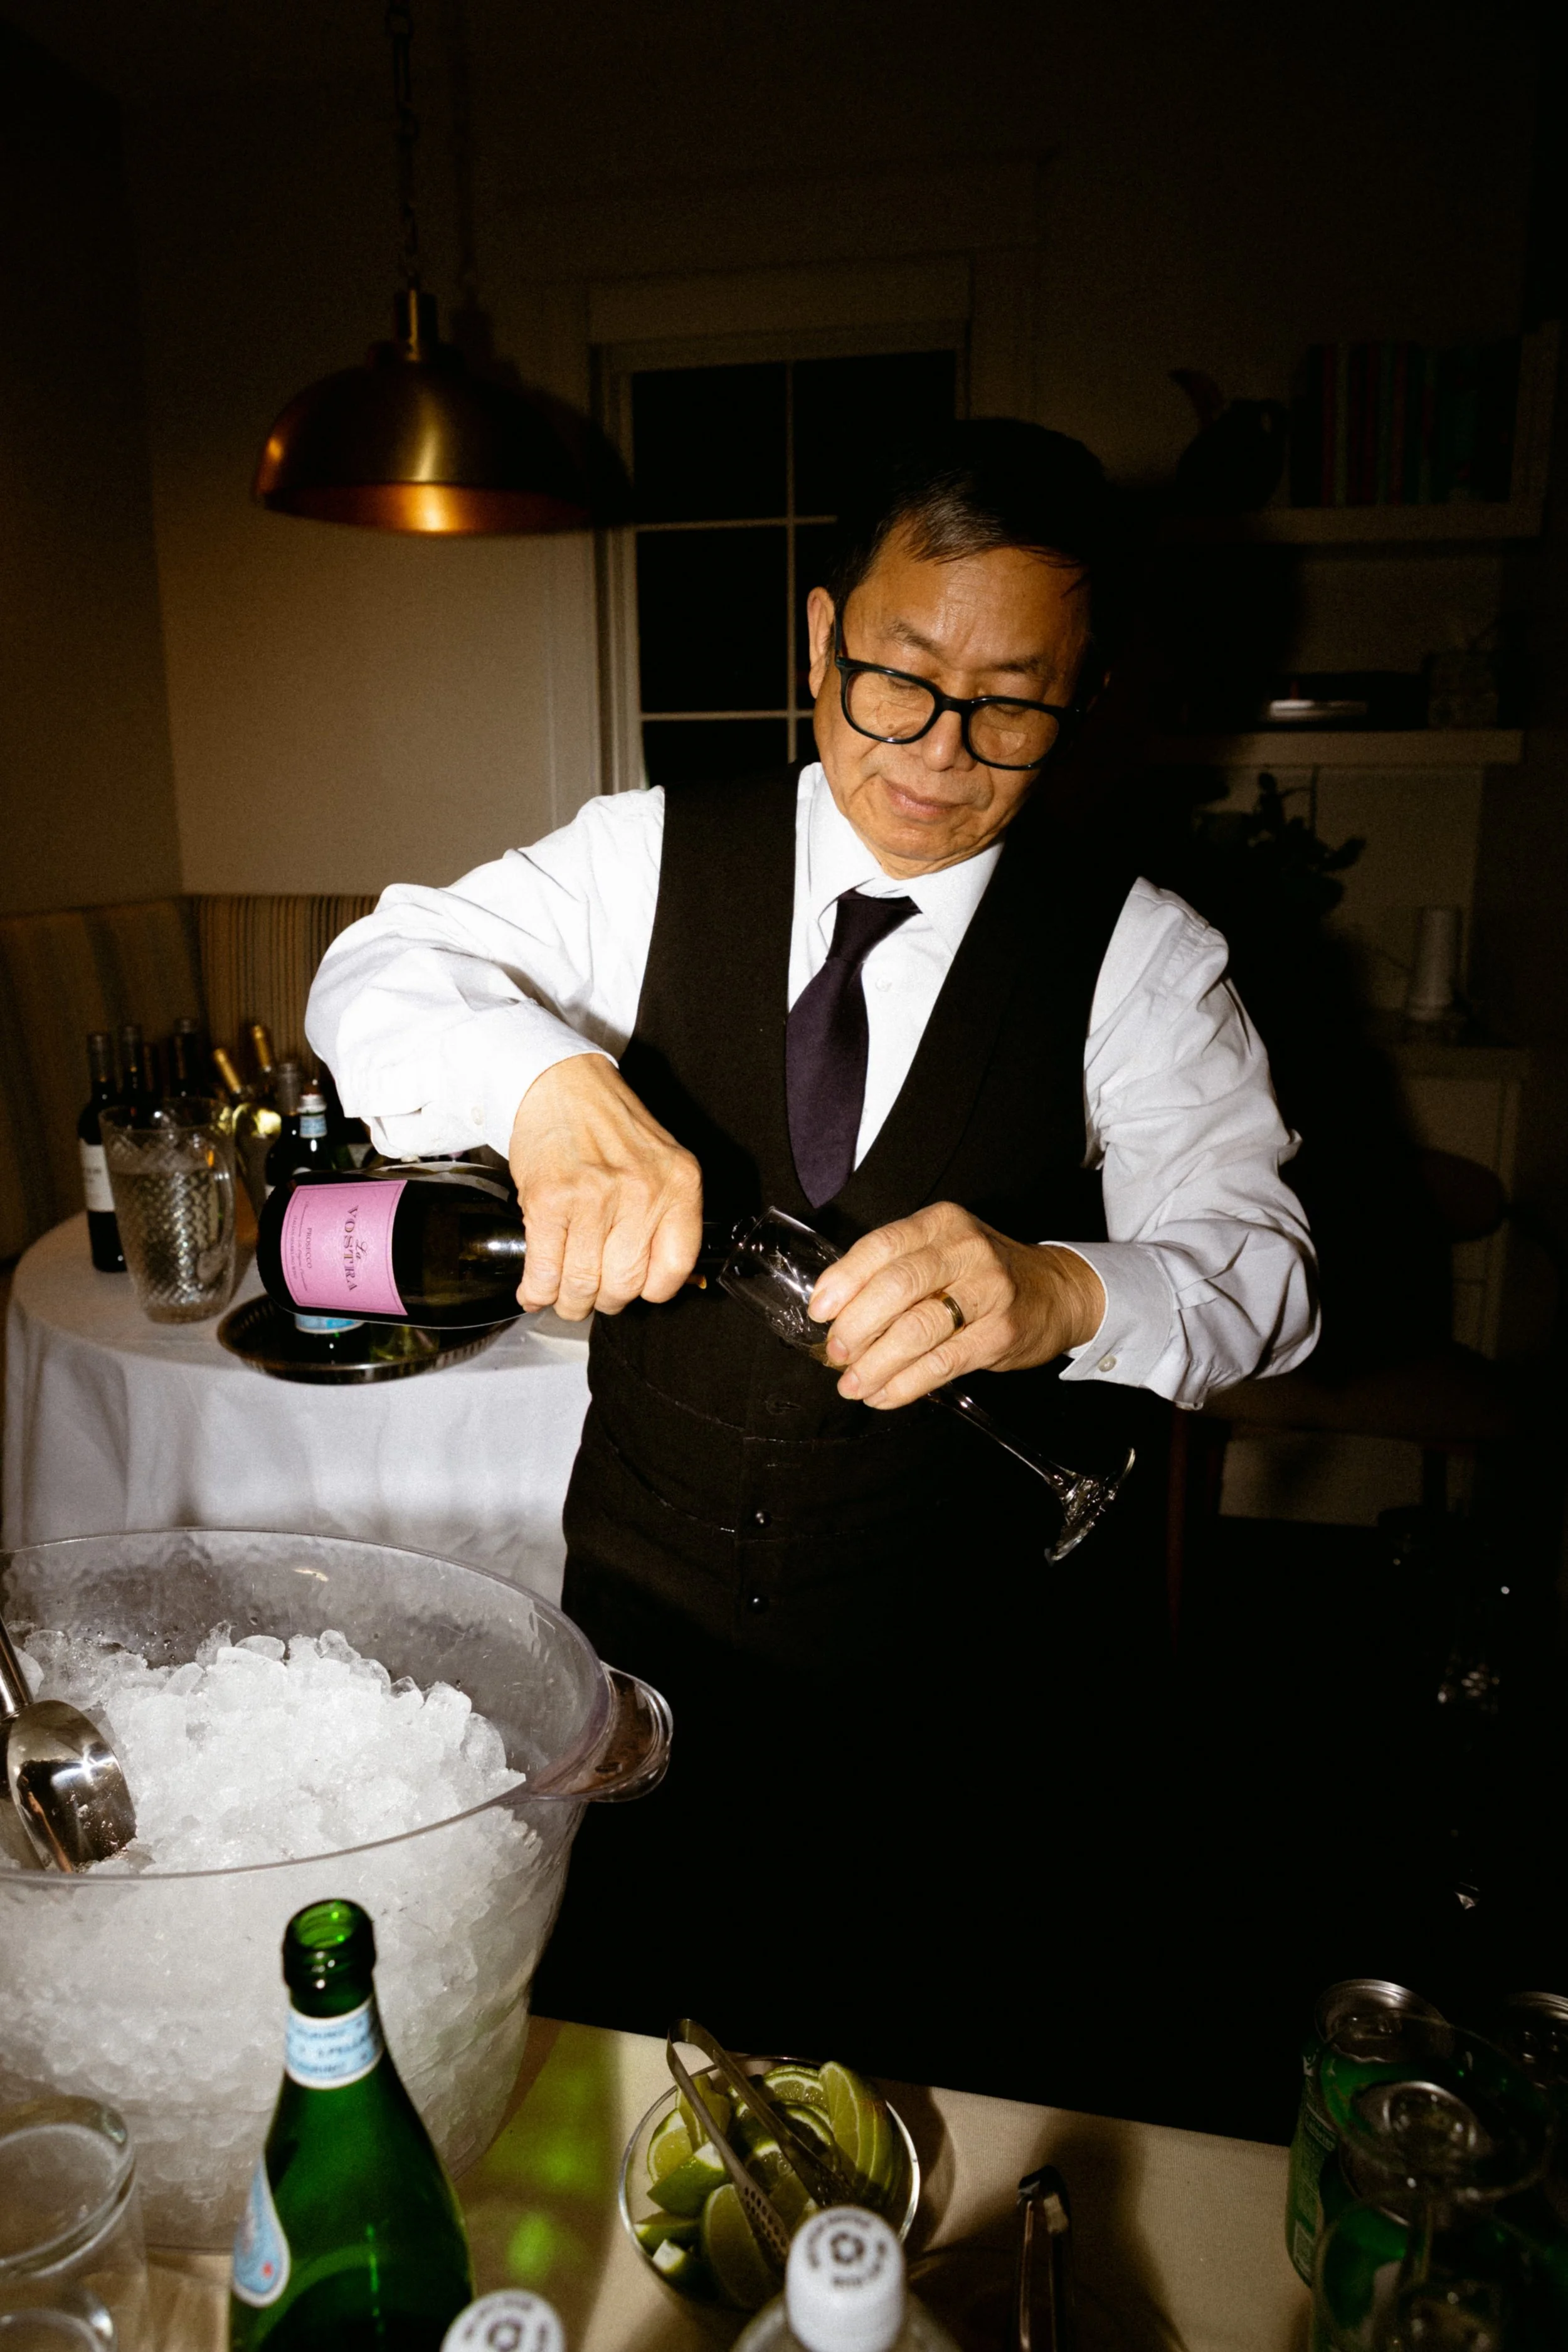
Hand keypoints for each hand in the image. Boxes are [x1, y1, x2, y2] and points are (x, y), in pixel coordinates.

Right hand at [506, 1055, 702, 1318]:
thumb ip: (667, 1216)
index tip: (633, 1288)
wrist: (561, 1084)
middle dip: (603, 1301)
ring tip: (562, 1294)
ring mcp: (595, 1198)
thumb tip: (658, 1280)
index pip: (673, 1271)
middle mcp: (642, 1193)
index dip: (648, 1290)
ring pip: (583, 1284)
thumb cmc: (609, 1124)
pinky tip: (534, 1289)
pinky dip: (536, 1290)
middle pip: (624, 1285)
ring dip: (568, 1301)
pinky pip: (545, 1270)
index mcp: (678, 1185)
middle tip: (591, 1294)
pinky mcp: (550, 1201)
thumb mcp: (660, 1164)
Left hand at [806, 1202, 1106, 1408]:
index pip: (881, 1246)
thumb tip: (835, 1310)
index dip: (843, 1280)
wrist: (1055, 1291)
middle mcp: (966, 1251)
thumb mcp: (942, 1248)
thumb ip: (894, 1267)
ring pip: (917, 1330)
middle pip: (897, 1287)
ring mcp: (988, 1291)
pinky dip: (905, 1384)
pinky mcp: (999, 1334)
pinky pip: (942, 1363)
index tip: (820, 1310)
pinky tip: (884, 1394)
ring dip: (875, 1364)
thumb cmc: (981, 1273)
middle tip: (834, 1351)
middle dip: (856, 1326)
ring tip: (853, 1384)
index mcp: (941, 1224)